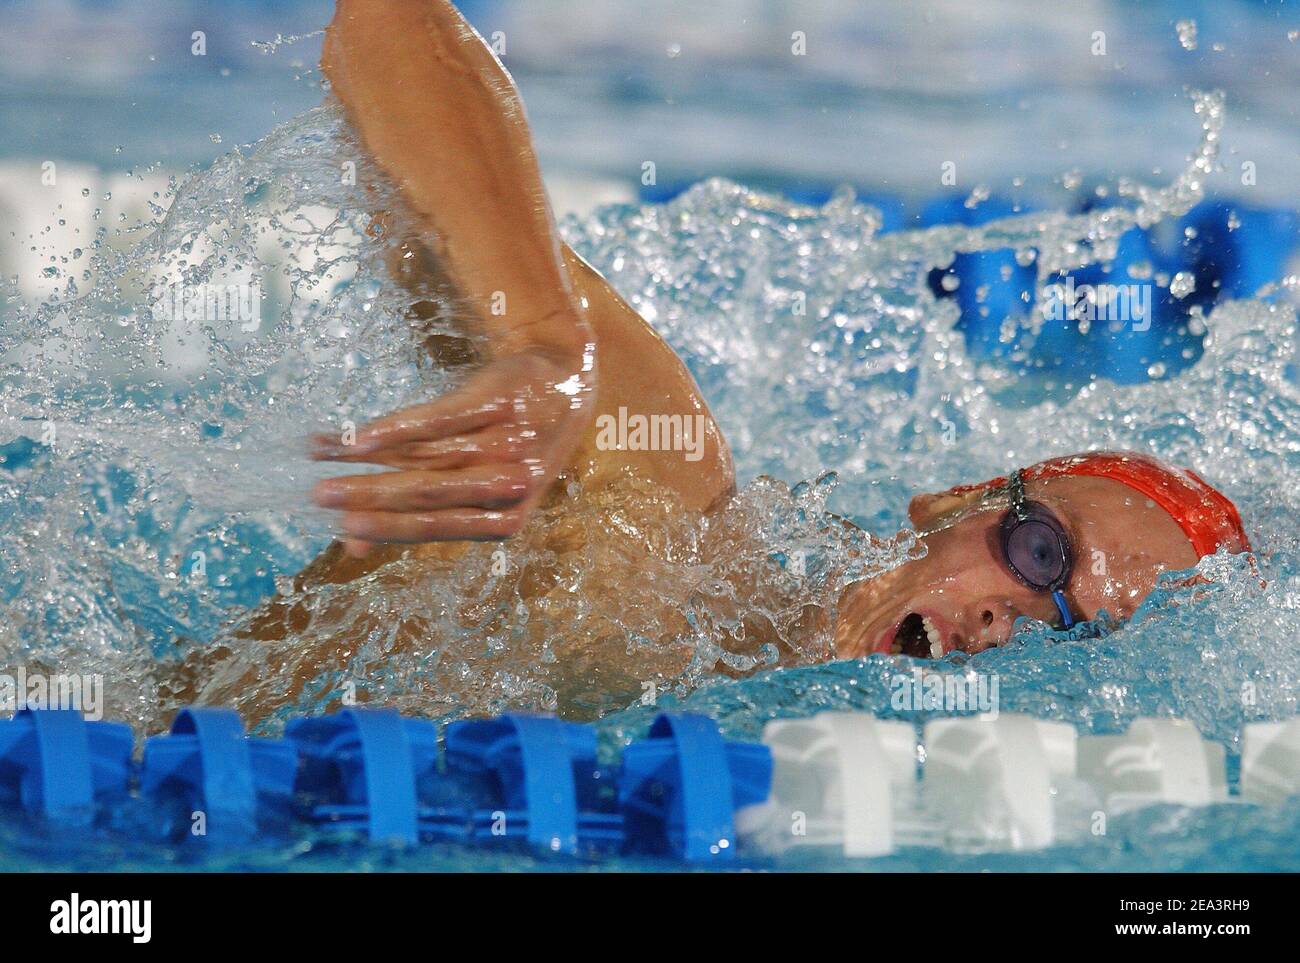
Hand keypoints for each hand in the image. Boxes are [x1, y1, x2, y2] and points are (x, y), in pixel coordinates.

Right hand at [311, 345, 594, 554]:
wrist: (563, 381)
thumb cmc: (508, 447)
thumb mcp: (477, 491)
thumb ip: (421, 518)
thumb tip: (352, 551)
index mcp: (503, 519)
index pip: (435, 527)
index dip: (387, 528)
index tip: (340, 528)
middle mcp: (507, 483)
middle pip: (427, 493)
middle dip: (367, 495)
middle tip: (317, 495)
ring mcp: (505, 442)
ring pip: (423, 454)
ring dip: (363, 454)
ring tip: (319, 451)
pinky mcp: (497, 402)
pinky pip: (438, 419)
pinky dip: (396, 428)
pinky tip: (361, 434)